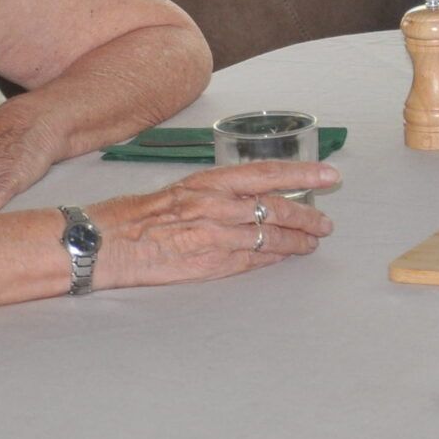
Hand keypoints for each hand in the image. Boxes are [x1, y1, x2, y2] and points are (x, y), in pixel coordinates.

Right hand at [88, 160, 338, 289]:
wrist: (109, 242)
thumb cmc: (141, 214)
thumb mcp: (183, 190)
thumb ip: (219, 192)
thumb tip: (254, 194)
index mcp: (211, 182)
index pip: (268, 174)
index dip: (304, 174)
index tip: (329, 176)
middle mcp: (218, 207)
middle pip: (277, 208)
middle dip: (308, 216)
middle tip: (327, 222)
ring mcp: (216, 238)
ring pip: (271, 238)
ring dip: (298, 241)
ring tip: (313, 242)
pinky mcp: (210, 264)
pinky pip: (253, 262)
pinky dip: (274, 258)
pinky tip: (287, 257)